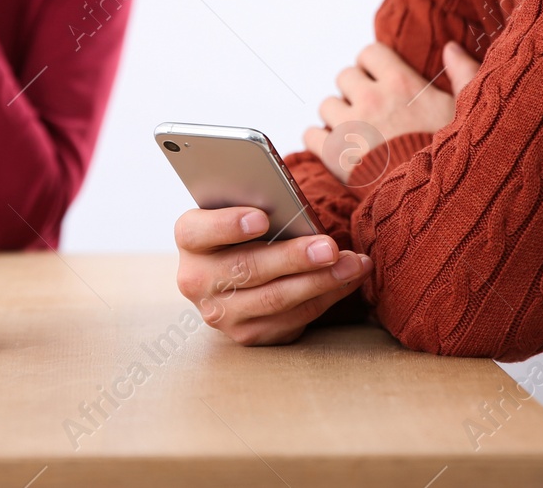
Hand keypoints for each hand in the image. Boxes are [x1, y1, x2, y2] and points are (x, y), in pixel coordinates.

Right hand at [174, 206, 372, 345]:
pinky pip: (291, 320)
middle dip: (293, 258)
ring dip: (320, 281)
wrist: (237, 273)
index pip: (199, 231)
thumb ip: (258, 207)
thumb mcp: (241, 211)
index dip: (228, 225)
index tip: (262, 218)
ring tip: (352, 264)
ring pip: (274, 299)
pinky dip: (325, 298)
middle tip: (330, 247)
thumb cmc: (247, 230)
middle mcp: (195, 279)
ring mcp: (219, 312)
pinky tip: (348, 279)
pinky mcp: (246, 335)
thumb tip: (294, 207)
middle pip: (246, 268)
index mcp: (190, 238)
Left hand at [303, 41, 480, 182]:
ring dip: (338, 117)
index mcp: (401, 83)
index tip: (380, 82)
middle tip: (370, 111)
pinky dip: (320, 141)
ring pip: (326, 105)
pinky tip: (337, 149)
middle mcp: (371, 99)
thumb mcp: (468, 111)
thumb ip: (463, 73)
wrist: (436, 201)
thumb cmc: (455, 157)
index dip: (372, 67)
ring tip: (356, 133)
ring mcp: (350, 126)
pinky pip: (310, 135)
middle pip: (344, 77)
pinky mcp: (335, 154)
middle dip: (354, 91)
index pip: (368, 53)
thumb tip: (450, 48)